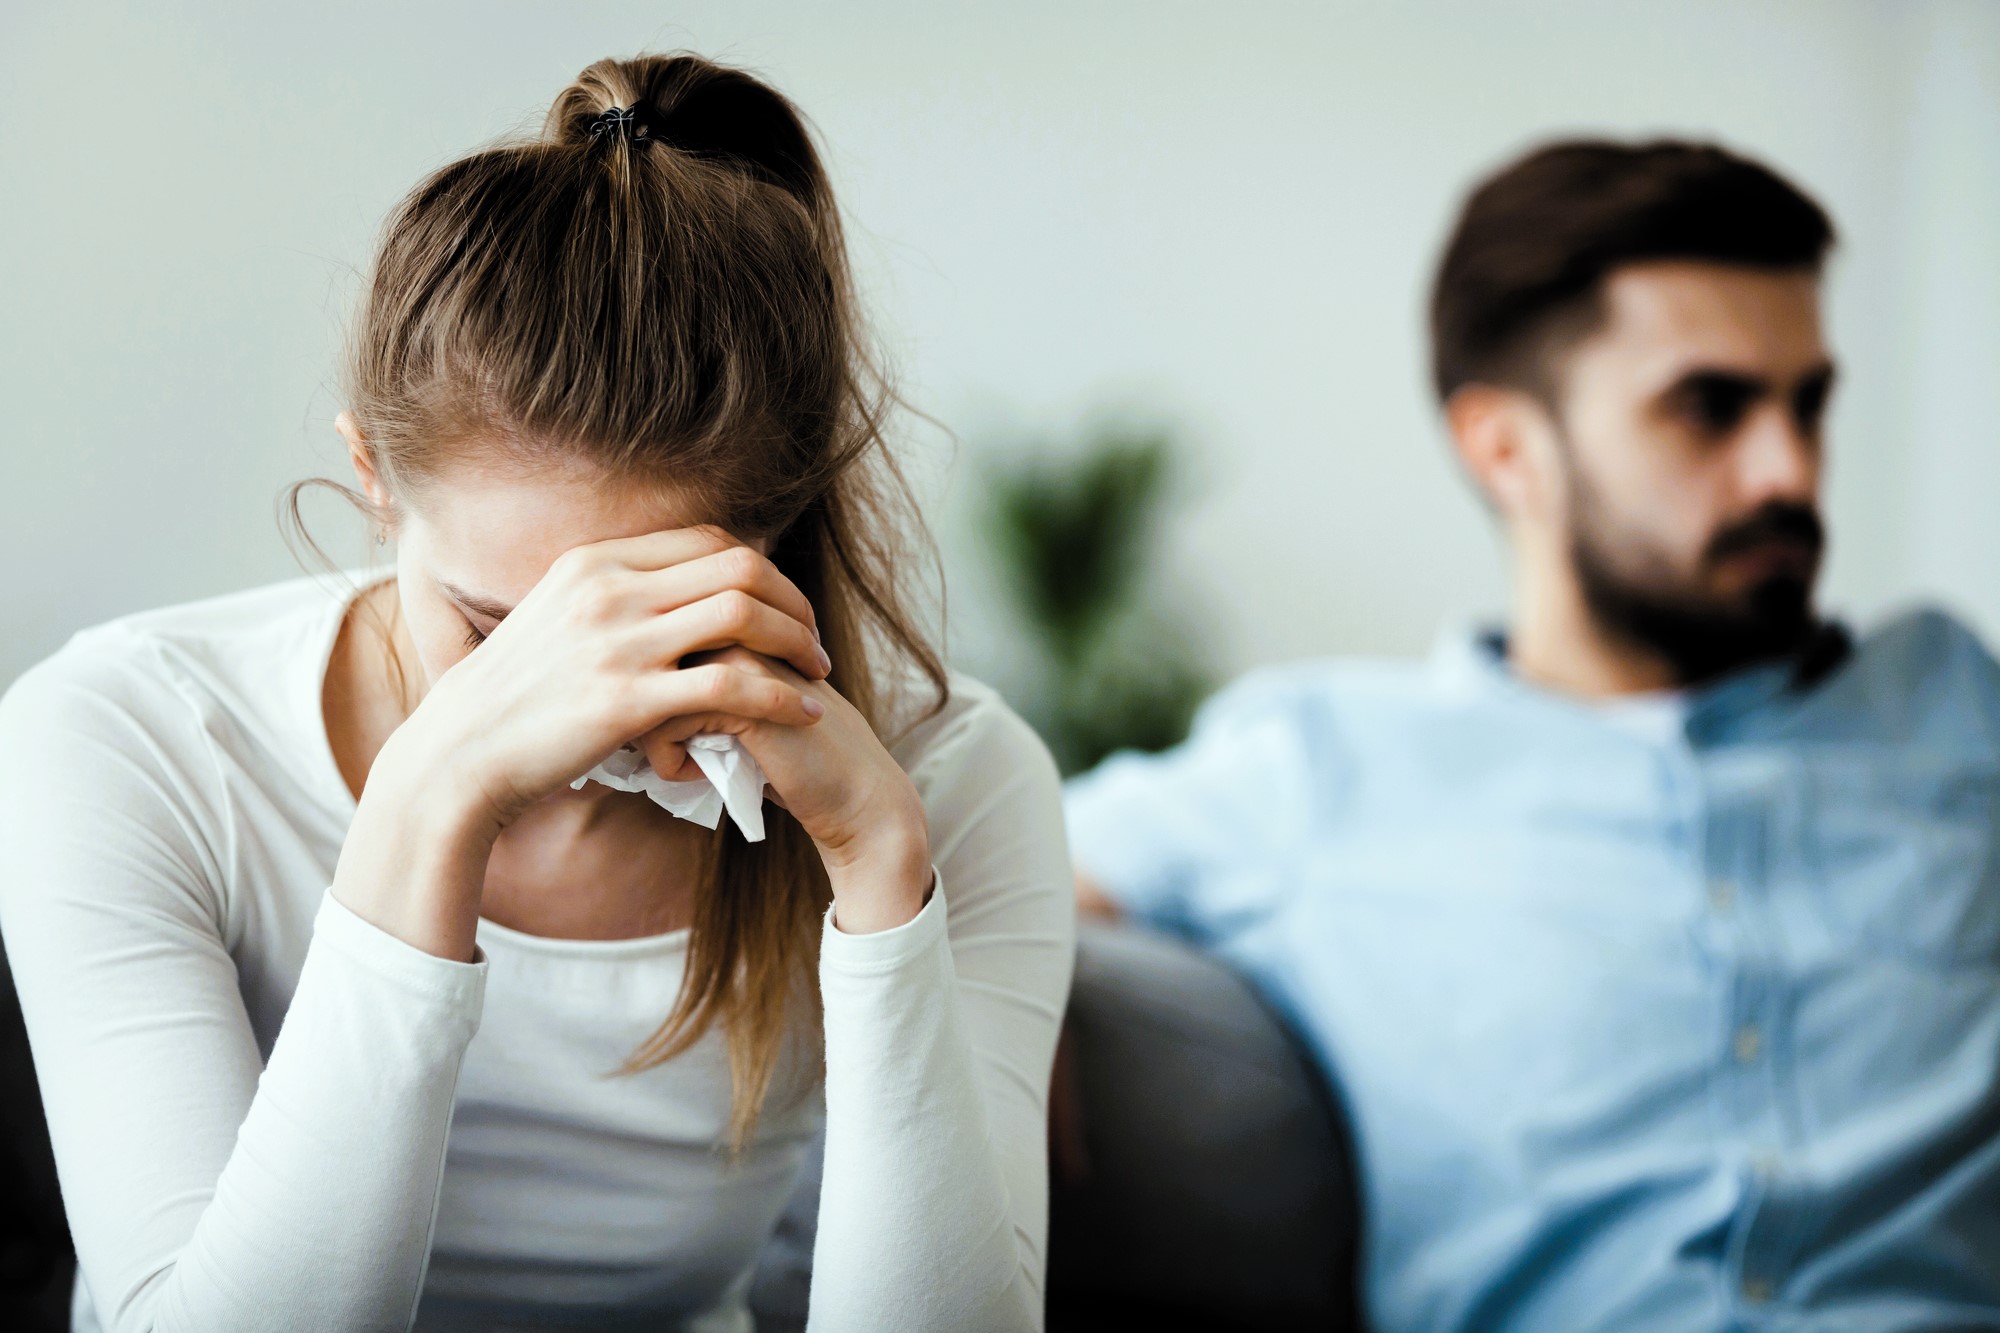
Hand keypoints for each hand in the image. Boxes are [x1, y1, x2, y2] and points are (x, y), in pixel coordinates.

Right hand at [385, 527, 831, 835]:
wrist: (459, 754)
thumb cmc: (512, 698)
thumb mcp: (555, 618)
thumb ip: (610, 597)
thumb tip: (665, 591)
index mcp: (595, 562)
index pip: (708, 540)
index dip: (763, 568)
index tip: (785, 604)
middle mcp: (609, 589)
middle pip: (738, 565)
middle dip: (792, 601)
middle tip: (814, 640)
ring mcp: (617, 642)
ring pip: (742, 614)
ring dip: (796, 641)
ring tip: (818, 673)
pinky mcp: (626, 700)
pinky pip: (731, 685)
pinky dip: (781, 697)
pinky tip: (804, 714)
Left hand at [648, 646, 933, 932]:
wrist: (856, 795)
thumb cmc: (792, 757)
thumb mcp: (741, 705)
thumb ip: (699, 678)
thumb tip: (629, 683)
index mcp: (736, 617)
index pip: (654, 642)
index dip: (650, 691)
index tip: (675, 730)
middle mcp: (736, 624)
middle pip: (644, 663)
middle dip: (643, 714)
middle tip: (674, 748)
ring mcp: (740, 656)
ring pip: (646, 691)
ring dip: (654, 739)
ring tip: (688, 763)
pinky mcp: (740, 698)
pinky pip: (662, 727)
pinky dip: (670, 764)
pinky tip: (700, 777)